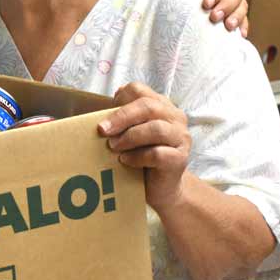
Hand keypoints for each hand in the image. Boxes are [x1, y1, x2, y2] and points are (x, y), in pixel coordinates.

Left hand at [97, 82, 190, 212]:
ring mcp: (180, 138)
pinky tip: (125, 160)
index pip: (140, 91)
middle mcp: (175, 118)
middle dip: (121, 117)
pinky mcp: (179, 159)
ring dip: (130, 137)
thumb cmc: (143, 157)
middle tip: (102, 130)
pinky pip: (158, 154)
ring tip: (113, 147)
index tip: (104, 114)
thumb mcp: (131, 134)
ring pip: (155, 129)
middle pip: (148, 106)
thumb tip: (99, 115)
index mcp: (162, 106)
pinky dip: (137, 156)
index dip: (121, 99)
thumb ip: (121, 121)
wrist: (162, 188)